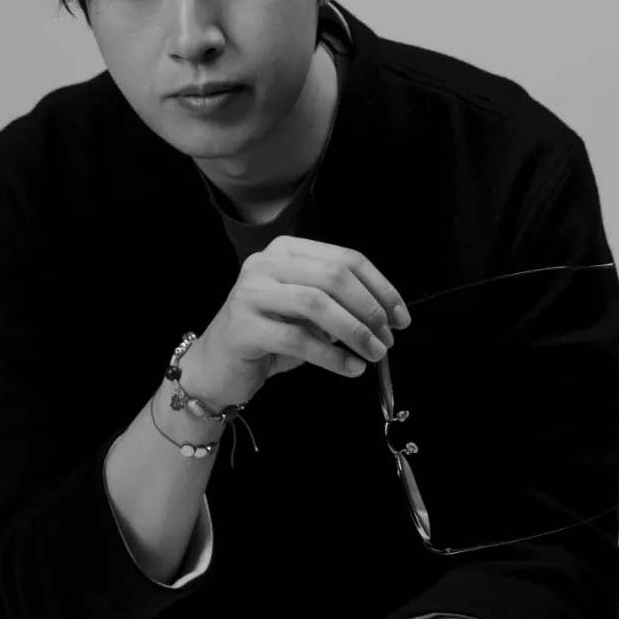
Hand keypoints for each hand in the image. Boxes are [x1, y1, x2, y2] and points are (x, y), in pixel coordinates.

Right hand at [194, 234, 410, 404]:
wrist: (217, 366)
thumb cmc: (268, 337)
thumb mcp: (309, 313)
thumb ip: (341, 304)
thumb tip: (387, 316)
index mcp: (287, 250)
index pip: (345, 259)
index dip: (380, 287)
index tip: (401, 317)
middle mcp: (265, 263)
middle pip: (333, 277)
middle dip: (369, 309)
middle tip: (388, 339)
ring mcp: (250, 292)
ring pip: (316, 304)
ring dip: (354, 331)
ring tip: (374, 353)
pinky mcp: (243, 326)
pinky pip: (297, 339)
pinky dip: (332, 356)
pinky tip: (351, 368)